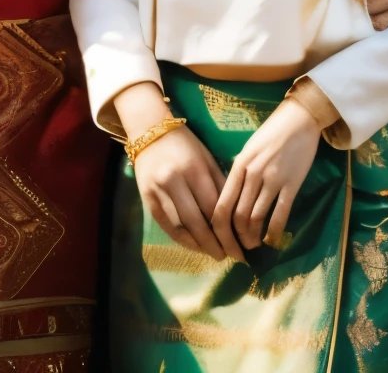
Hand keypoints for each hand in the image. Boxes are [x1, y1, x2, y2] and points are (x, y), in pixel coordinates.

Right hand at [132, 124, 235, 262]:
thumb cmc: (186, 144)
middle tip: (230, 257)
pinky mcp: (147, 199)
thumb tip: (237, 215)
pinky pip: (166, 226)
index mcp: (194, 169)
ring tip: (214, 254)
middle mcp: (175, 181)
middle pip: (198, 222)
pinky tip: (194, 246)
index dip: (228, 231)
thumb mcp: (207, 159)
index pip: (214, 208)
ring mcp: (158, 191)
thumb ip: (221, 185)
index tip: (240, 245)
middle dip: (215, 244)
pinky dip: (181, 240)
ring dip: (199, 246)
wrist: (150, 130)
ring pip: (181, 228)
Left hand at [211, 97, 319, 254]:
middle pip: (238, 216)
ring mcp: (272, 180)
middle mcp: (252, 174)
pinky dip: (274, 232)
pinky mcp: (292, 184)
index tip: (221, 242)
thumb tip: (232, 198)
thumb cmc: (272, 133)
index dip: (219, 230)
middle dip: (236, 239)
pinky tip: (272, 241)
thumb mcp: (249, 149)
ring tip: (253, 246)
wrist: (299, 119)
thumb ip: (240, 173)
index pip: (222, 205)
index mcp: (239, 165)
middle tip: (239, 250)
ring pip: (256, 217)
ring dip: (253, 237)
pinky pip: (280, 214)